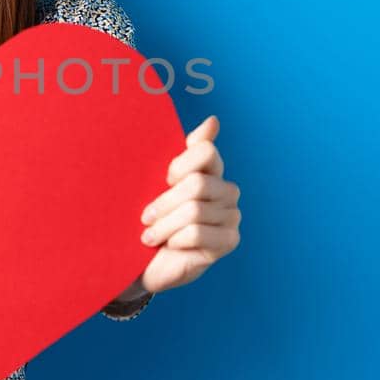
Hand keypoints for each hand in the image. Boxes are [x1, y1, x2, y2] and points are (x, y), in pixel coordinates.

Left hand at [131, 115, 241, 296]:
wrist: (147, 260)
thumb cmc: (153, 217)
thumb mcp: (159, 181)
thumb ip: (186, 151)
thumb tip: (214, 120)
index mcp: (212, 169)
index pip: (205, 151)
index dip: (178, 166)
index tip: (164, 180)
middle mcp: (227, 190)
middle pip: (196, 184)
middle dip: (164, 202)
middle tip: (146, 217)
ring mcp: (232, 216)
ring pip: (193, 211)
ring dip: (164, 225)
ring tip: (150, 235)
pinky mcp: (230, 240)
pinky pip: (197, 233)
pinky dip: (175, 240)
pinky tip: (169, 245)